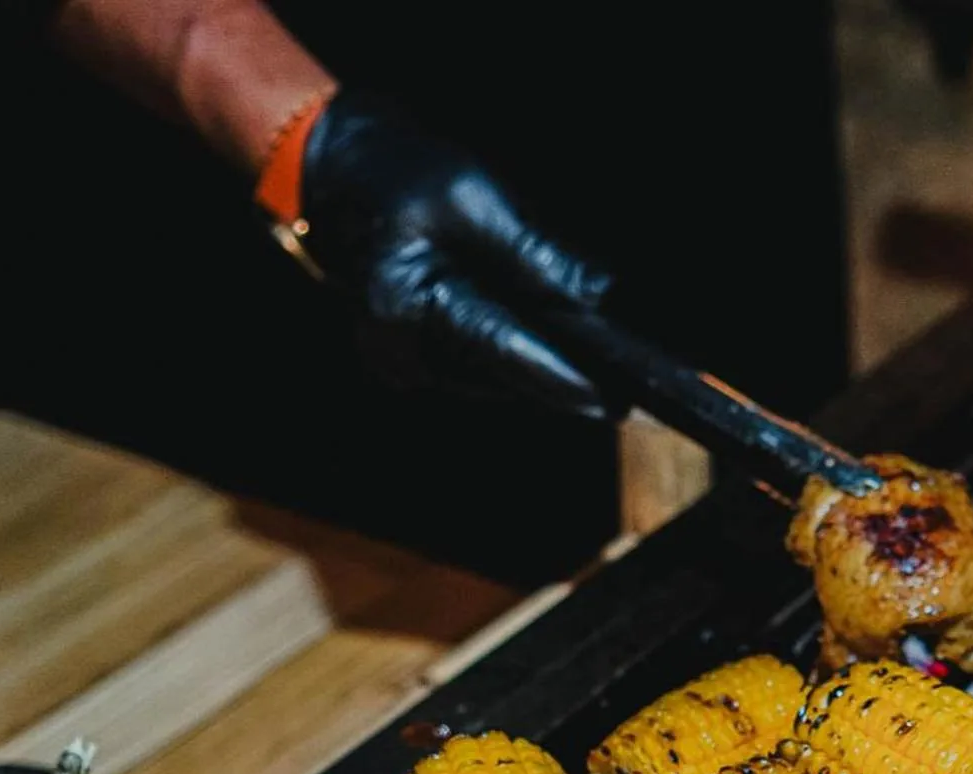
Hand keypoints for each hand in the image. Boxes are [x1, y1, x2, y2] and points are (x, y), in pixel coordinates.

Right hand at [292, 90, 616, 418]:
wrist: (340, 174)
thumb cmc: (402, 176)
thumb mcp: (473, 198)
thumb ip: (532, 255)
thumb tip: (595, 298)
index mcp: (405, 306)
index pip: (502, 351)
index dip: (566, 378)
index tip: (617, 398)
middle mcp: (401, 350)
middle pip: (503, 378)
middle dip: (568, 384)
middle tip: (632, 399)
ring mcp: (406, 361)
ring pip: (496, 380)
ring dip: (548, 377)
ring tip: (610, 382)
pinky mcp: (419, 359)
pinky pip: (483, 369)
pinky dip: (522, 362)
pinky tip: (566, 360)